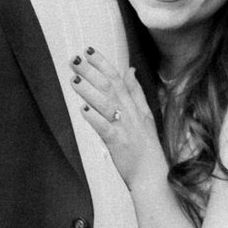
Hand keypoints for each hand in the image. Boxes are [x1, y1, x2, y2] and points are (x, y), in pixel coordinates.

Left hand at [71, 46, 167, 188]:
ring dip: (89, 90)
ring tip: (74, 79)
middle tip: (74, 60)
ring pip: (106, 104)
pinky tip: (83, 109)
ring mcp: (125, 128)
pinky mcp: (118, 143)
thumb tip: (130, 69)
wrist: (153, 175)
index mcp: (136, 107)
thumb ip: (137, 92)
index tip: (88, 51)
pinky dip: (95, 117)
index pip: (119, 79)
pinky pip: (105, 128)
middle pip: (110, 87)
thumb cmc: (147, 147)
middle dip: (92, 71)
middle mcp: (131, 114)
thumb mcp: (145, 115)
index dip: (104, 64)